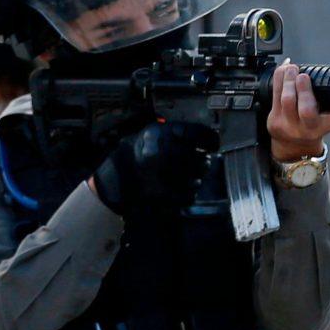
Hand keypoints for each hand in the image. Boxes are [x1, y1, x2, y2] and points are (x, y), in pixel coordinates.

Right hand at [91, 121, 218, 213]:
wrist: (116, 178)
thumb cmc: (137, 152)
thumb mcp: (154, 132)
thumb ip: (178, 133)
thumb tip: (204, 139)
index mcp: (163, 135)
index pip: (200, 135)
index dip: (210, 140)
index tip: (212, 144)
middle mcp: (165, 155)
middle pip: (201, 160)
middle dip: (201, 162)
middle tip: (199, 162)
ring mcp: (166, 178)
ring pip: (197, 179)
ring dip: (195, 178)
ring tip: (186, 175)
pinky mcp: (166, 197)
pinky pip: (190, 196)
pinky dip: (188, 193)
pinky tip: (179, 188)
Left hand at [266, 57, 329, 161]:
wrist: (291, 145)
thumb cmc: (312, 123)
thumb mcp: (327, 111)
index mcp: (325, 125)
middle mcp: (308, 128)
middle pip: (307, 111)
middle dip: (304, 90)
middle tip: (304, 75)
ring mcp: (290, 125)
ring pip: (287, 102)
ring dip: (288, 81)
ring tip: (292, 69)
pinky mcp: (274, 120)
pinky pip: (274, 96)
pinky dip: (278, 79)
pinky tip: (283, 71)